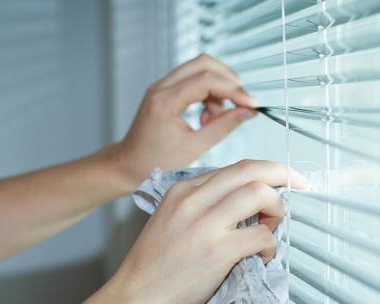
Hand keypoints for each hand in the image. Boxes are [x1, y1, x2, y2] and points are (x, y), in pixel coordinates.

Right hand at [110, 160, 307, 303]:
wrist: (135, 299)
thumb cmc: (154, 268)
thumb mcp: (171, 221)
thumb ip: (203, 208)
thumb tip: (245, 208)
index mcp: (182, 190)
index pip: (234, 168)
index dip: (264, 173)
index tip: (281, 182)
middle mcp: (194, 200)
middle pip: (251, 170)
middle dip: (283, 174)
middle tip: (300, 185)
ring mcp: (206, 225)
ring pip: (260, 193)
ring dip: (278, 208)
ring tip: (273, 227)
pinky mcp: (218, 252)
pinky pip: (261, 236)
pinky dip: (271, 244)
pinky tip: (262, 256)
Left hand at [111, 54, 256, 191]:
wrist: (128, 164)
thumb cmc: (155, 162)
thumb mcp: (193, 148)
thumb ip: (222, 127)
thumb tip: (247, 112)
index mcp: (166, 101)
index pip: (207, 80)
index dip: (234, 90)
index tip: (251, 104)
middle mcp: (161, 87)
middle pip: (203, 63)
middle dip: (228, 80)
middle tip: (241, 103)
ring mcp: (162, 86)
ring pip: (199, 68)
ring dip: (217, 87)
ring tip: (216, 118)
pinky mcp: (165, 90)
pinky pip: (192, 79)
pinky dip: (207, 92)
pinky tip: (206, 117)